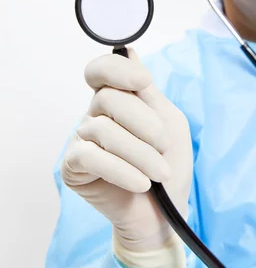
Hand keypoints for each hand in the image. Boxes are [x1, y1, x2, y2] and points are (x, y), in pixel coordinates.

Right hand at [61, 47, 192, 252]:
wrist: (163, 214)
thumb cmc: (168, 167)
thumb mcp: (169, 124)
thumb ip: (149, 94)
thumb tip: (129, 52)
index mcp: (118, 101)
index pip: (102, 70)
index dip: (117, 69)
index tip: (143, 82)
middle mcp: (95, 115)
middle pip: (108, 98)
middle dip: (143, 121)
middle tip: (163, 144)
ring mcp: (81, 140)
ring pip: (103, 129)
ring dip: (139, 153)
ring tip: (160, 173)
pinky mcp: (73, 167)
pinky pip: (90, 157)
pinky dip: (121, 170)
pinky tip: (141, 184)